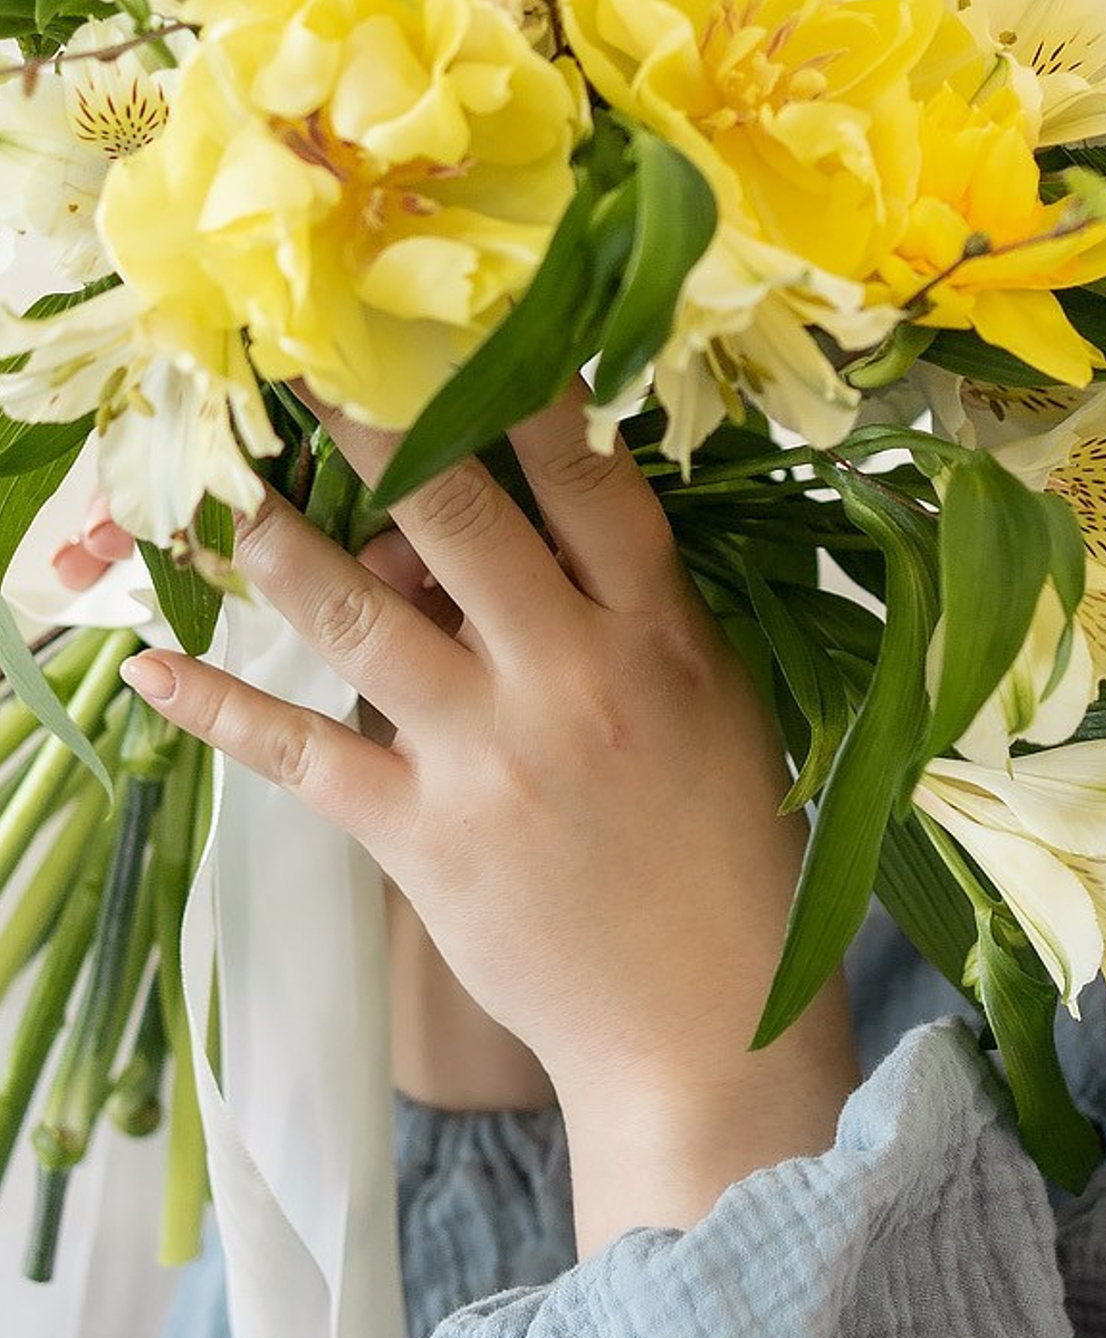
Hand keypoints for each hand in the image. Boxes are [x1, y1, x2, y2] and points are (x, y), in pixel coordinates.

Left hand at [123, 380, 862, 1248]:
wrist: (702, 1016)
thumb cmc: (720, 845)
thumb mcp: (712, 706)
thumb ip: (626, 617)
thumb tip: (502, 542)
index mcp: (661, 638)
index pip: (594, 485)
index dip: (532, 394)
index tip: (475, 321)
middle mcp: (571, 678)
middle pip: (462, 520)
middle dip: (375, 430)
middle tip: (305, 358)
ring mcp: (488, 757)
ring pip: (357, 623)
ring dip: (271, 545)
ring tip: (205, 483)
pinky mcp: (419, 836)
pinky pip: (300, 756)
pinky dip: (220, 712)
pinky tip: (153, 671)